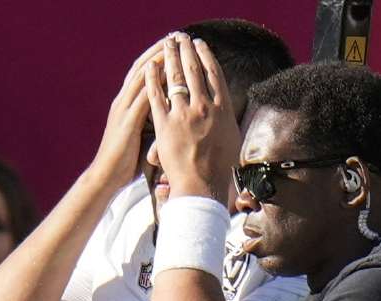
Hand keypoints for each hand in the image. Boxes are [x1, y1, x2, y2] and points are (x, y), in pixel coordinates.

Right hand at [90, 41, 163, 184]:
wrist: (105, 176)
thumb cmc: (124, 161)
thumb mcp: (139, 135)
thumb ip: (149, 120)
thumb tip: (167, 114)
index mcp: (124, 105)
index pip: (141, 73)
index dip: (155, 56)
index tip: (171, 44)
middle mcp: (122, 102)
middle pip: (141, 68)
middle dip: (158, 50)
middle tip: (174, 36)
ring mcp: (123, 110)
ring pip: (141, 77)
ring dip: (158, 60)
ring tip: (173, 46)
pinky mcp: (127, 121)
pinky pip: (143, 96)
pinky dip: (155, 82)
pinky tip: (168, 73)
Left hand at [144, 34, 241, 202]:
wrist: (201, 184)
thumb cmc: (218, 166)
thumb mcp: (230, 136)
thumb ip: (225, 118)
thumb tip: (225, 108)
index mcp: (222, 109)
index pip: (214, 75)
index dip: (207, 56)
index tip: (201, 45)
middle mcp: (204, 107)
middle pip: (195, 71)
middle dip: (187, 50)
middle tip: (181, 38)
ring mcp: (184, 115)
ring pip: (176, 79)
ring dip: (171, 58)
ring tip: (166, 45)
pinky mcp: (165, 125)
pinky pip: (157, 97)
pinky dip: (153, 79)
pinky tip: (150, 67)